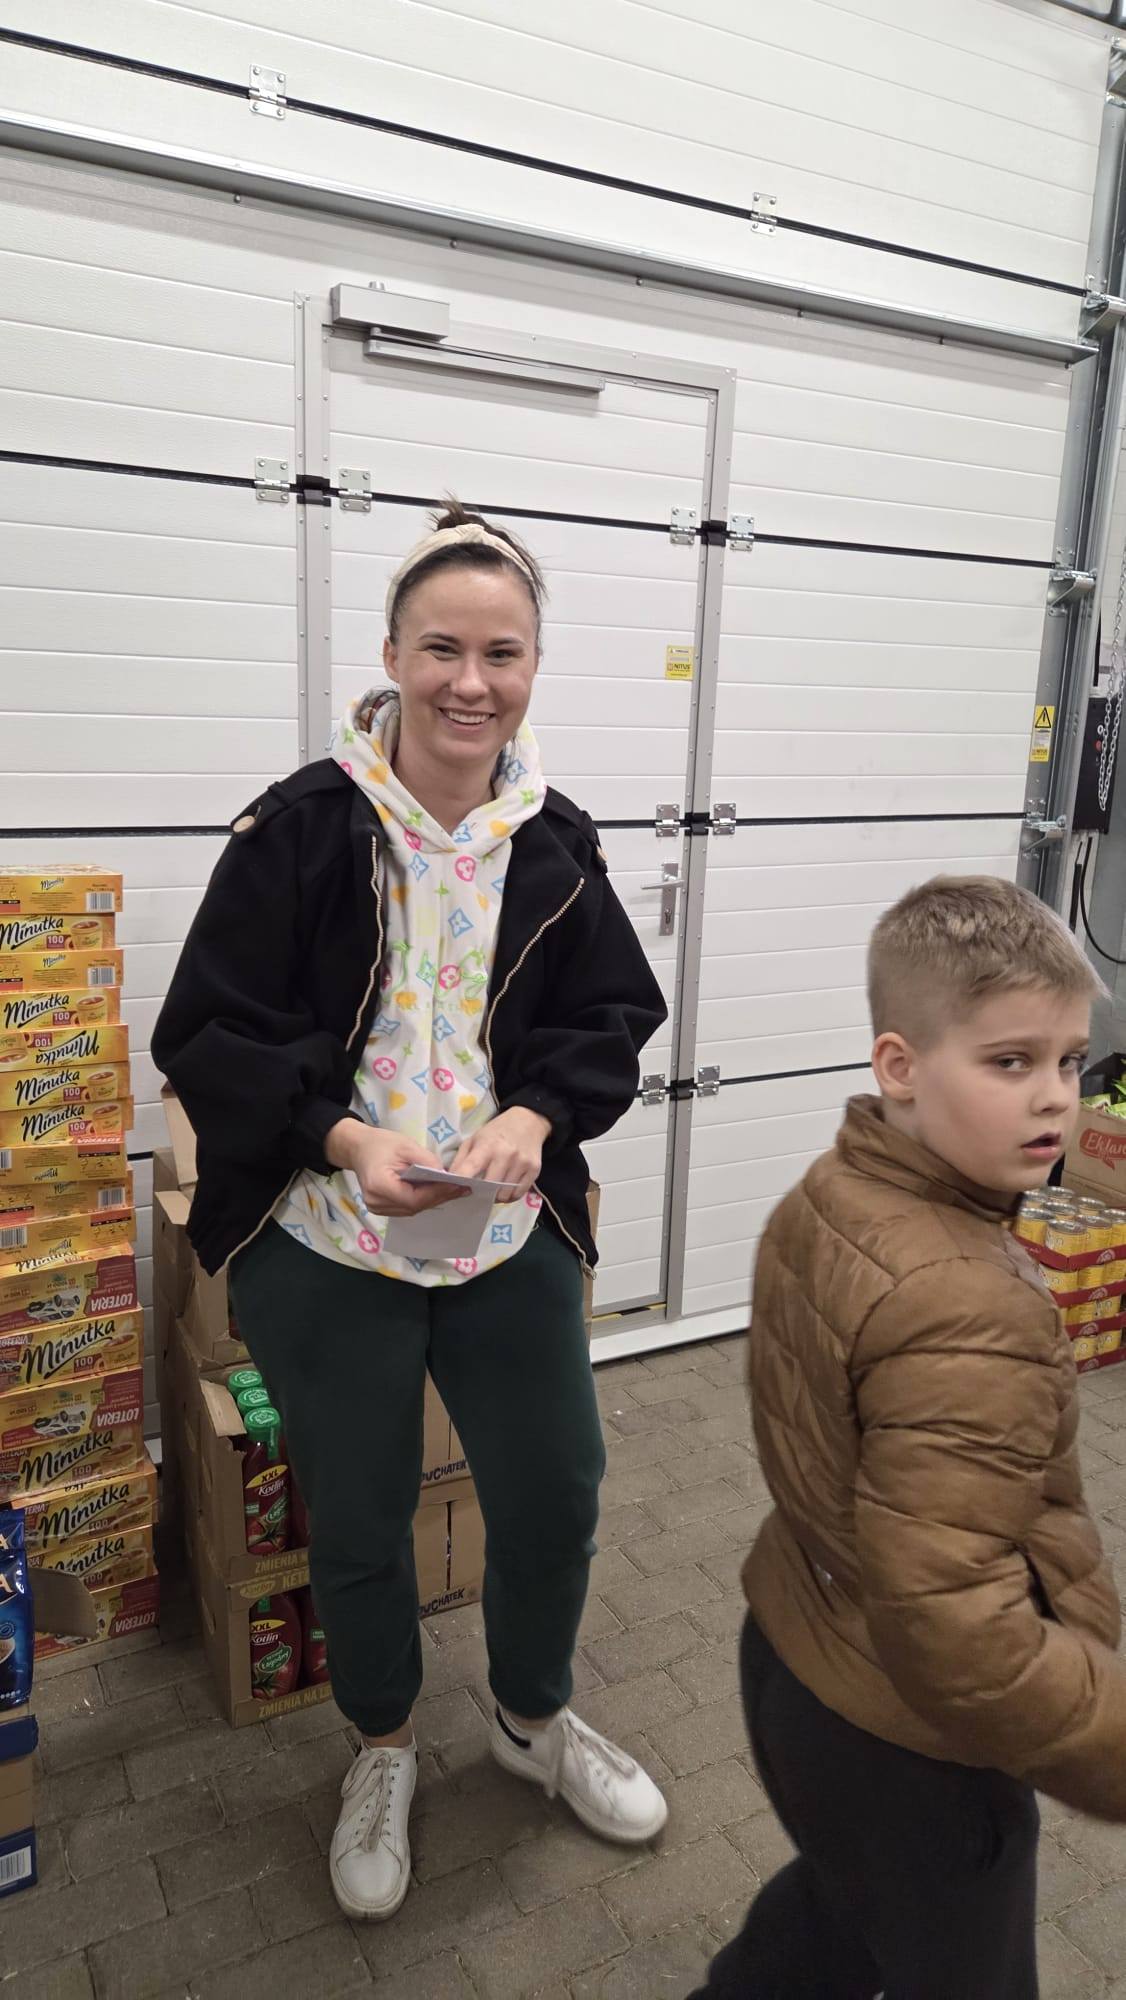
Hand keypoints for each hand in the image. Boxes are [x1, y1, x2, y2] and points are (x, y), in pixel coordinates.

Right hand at [324, 1120, 466, 1216]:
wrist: (359, 1148)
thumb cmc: (381, 1144)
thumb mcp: (406, 1146)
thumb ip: (427, 1161)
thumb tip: (447, 1176)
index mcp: (379, 1185)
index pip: (413, 1198)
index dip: (437, 1193)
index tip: (457, 1185)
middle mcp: (376, 1202)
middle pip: (414, 1206)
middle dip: (439, 1197)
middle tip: (462, 1188)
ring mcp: (377, 1208)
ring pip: (412, 1210)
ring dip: (433, 1200)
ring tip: (454, 1190)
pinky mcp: (381, 1209)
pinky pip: (407, 1208)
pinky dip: (423, 1201)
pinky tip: (437, 1192)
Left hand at [449, 1107, 550, 1201]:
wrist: (528, 1121)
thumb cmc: (496, 1132)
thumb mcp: (475, 1139)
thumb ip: (461, 1160)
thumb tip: (449, 1181)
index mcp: (486, 1146)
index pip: (469, 1169)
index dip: (460, 1182)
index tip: (455, 1189)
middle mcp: (505, 1155)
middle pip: (489, 1187)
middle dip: (481, 1192)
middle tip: (479, 1191)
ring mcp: (521, 1163)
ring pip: (504, 1194)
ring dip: (496, 1196)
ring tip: (494, 1189)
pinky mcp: (534, 1170)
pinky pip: (519, 1194)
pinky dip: (510, 1196)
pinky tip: (506, 1189)